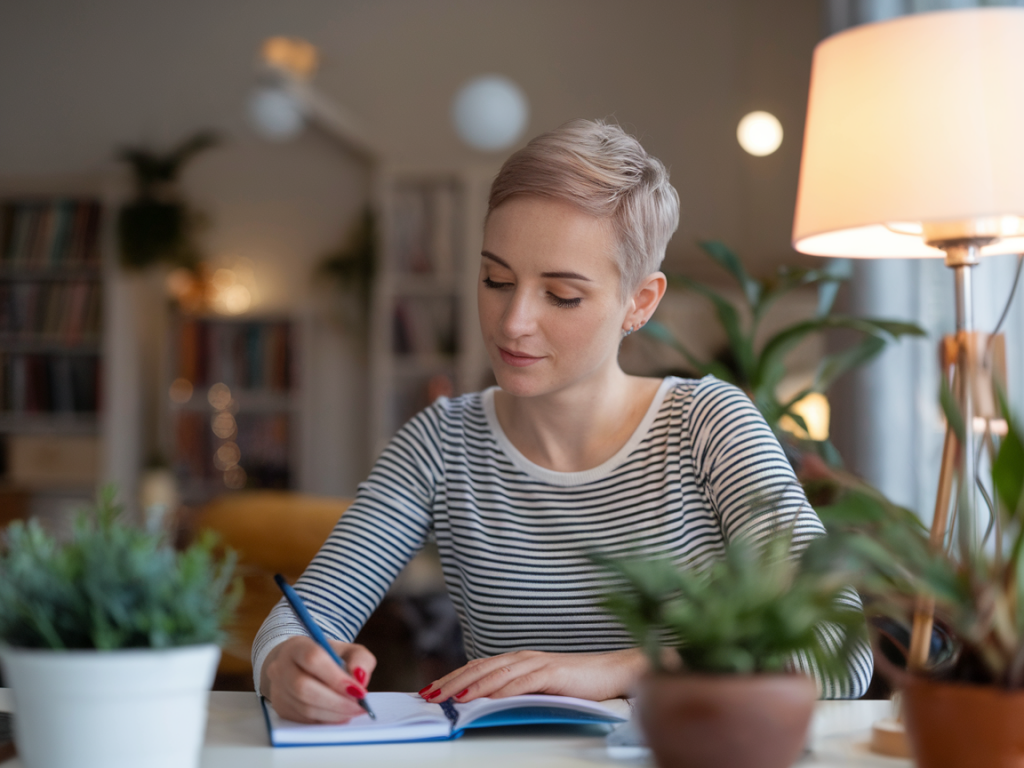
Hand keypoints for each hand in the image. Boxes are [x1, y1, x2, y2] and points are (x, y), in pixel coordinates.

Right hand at [261, 636, 376, 722]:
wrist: (302, 666)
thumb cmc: (328, 658)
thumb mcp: (348, 651)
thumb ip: (360, 659)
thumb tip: (359, 679)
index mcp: (296, 646)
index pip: (313, 659)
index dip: (336, 678)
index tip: (358, 690)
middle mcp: (281, 667)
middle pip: (304, 687)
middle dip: (336, 701)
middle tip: (358, 706)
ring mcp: (278, 689)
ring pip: (304, 708)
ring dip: (333, 713)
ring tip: (353, 711)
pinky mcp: (280, 708)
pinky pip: (303, 720)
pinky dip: (325, 720)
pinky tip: (340, 715)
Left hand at [419, 648, 648, 702]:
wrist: (613, 672)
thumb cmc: (577, 683)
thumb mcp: (539, 689)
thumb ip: (515, 691)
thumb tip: (485, 705)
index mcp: (518, 660)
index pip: (477, 667)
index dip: (452, 677)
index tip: (430, 690)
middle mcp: (523, 657)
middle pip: (480, 668)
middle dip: (452, 681)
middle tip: (430, 696)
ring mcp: (537, 663)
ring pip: (496, 673)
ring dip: (471, 686)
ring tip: (449, 698)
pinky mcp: (552, 673)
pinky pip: (522, 683)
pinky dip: (501, 690)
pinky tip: (487, 698)